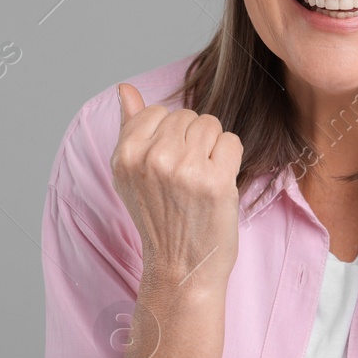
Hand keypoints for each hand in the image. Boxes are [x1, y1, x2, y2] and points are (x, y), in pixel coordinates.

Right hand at [111, 83, 243, 292]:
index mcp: (125, 155)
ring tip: (201, 180)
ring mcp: (184, 169)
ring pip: (211, 125)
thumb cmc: (159, 219)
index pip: (159, 111)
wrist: (180, 268)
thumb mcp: (131, 175)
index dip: (170, 136)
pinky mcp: (216, 181)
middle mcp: (151, 159)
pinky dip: (230, 160)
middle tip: (187, 178)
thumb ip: (129, 128)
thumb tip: (125, 89)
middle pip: (188, 116)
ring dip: (213, 149)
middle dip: (193, 141)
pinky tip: (218, 185)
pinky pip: (231, 142)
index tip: (168, 167)